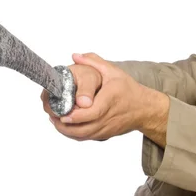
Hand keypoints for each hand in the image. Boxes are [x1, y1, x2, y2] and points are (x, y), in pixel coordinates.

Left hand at [44, 53, 168, 143]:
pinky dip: (74, 134)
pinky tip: (65, 125)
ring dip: (66, 131)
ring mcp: (106, 129)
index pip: (91, 113)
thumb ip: (94, 62)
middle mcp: (108, 118)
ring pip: (83, 136)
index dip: (75, 116)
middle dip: (64, 125)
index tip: (61, 113)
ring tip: (54, 119)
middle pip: (83, 129)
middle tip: (51, 115)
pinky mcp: (105, 135)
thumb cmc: (128, 90)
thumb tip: (75, 56)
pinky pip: (86, 138)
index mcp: (109, 101)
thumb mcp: (113, 72)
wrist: (144, 109)